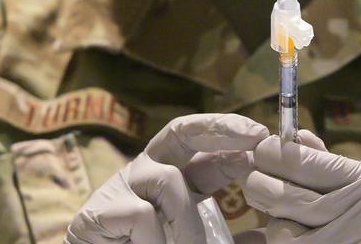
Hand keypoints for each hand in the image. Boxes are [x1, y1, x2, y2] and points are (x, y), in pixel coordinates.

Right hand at [66, 113, 268, 243]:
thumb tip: (264, 227)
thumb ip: (224, 231)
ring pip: (169, 181)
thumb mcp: (192, 239)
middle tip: (254, 139)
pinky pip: (141, 215)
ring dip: (189, 223)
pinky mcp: (95, 213)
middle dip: (221, 128)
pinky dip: (157, 241)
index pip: (202, 145)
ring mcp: (119, 189)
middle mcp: (145, 172)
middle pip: (181, 131)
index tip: (264, 140)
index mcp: (170, 177)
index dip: (232, 137)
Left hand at [242, 133, 360, 243]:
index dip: (272, 152)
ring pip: (282, 231)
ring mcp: (342, 242)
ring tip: (274, 206)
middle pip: (284, 196)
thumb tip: (294, 136)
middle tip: (255, 174)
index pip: (300, 162)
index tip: (264, 148)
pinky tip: (282, 228)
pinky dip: (280, 238)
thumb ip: (331, 161)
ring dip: (272, 216)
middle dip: (260, 181)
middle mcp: (352, 213)